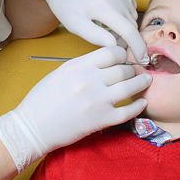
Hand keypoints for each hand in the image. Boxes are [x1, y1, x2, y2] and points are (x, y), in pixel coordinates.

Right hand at [0, 46, 149, 170]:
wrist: (32, 127)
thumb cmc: (41, 100)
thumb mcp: (60, 73)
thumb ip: (83, 65)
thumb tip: (104, 61)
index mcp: (79, 66)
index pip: (112, 52)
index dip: (122, 54)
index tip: (124, 58)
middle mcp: (90, 80)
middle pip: (124, 68)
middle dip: (132, 68)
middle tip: (136, 70)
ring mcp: (98, 100)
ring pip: (130, 87)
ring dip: (142, 82)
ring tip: (147, 80)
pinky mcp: (101, 120)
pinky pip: (128, 111)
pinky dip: (138, 106)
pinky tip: (142, 103)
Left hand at [29, 0, 146, 61]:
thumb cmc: (64, 3)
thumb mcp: (75, 25)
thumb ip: (96, 37)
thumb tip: (116, 46)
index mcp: (102, 6)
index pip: (129, 31)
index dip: (138, 46)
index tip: (142, 58)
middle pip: (131, 23)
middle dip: (126, 36)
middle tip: (110, 39)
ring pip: (131, 12)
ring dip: (125, 23)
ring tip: (105, 24)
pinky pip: (128, 1)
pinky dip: (123, 10)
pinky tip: (109, 11)